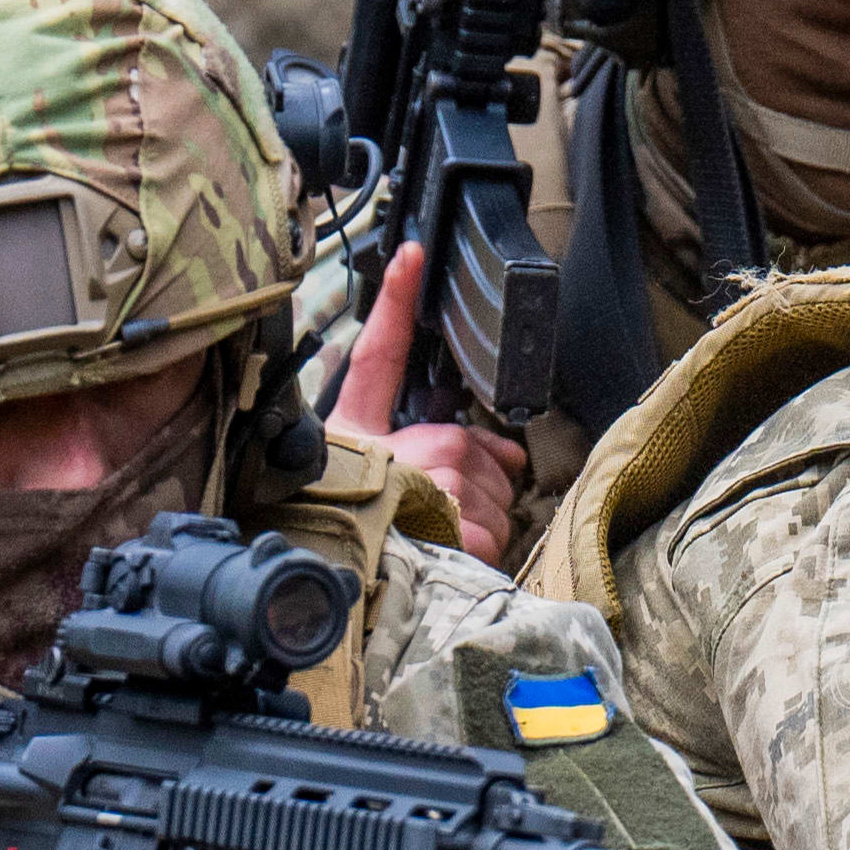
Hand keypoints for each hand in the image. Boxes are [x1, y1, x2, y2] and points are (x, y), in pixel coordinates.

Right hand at [327, 238, 523, 565]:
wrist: (337, 596)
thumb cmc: (349, 545)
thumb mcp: (372, 497)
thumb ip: (438, 462)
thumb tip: (513, 455)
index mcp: (353, 434)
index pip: (376, 355)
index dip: (393, 300)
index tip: (410, 253)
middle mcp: (381, 448)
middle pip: (465, 446)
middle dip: (476, 484)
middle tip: (446, 515)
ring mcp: (413, 481)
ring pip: (486, 492)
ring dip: (481, 522)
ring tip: (440, 544)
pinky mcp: (439, 519)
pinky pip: (488, 532)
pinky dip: (479, 553)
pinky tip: (445, 563)